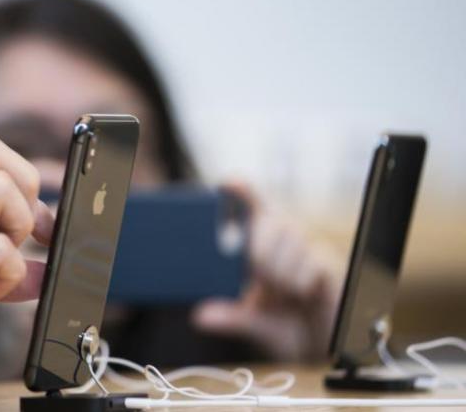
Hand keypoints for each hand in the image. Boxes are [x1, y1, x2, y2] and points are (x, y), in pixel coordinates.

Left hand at [192, 186, 343, 361]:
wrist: (330, 349)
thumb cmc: (292, 329)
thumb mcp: (256, 325)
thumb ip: (231, 318)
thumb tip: (199, 316)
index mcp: (265, 250)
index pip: (254, 210)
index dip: (243, 193)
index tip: (228, 183)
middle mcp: (288, 243)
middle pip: (270, 221)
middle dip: (258, 249)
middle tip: (260, 280)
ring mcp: (311, 251)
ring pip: (291, 239)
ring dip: (279, 271)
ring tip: (284, 295)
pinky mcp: (330, 264)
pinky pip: (311, 262)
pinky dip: (299, 283)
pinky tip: (303, 295)